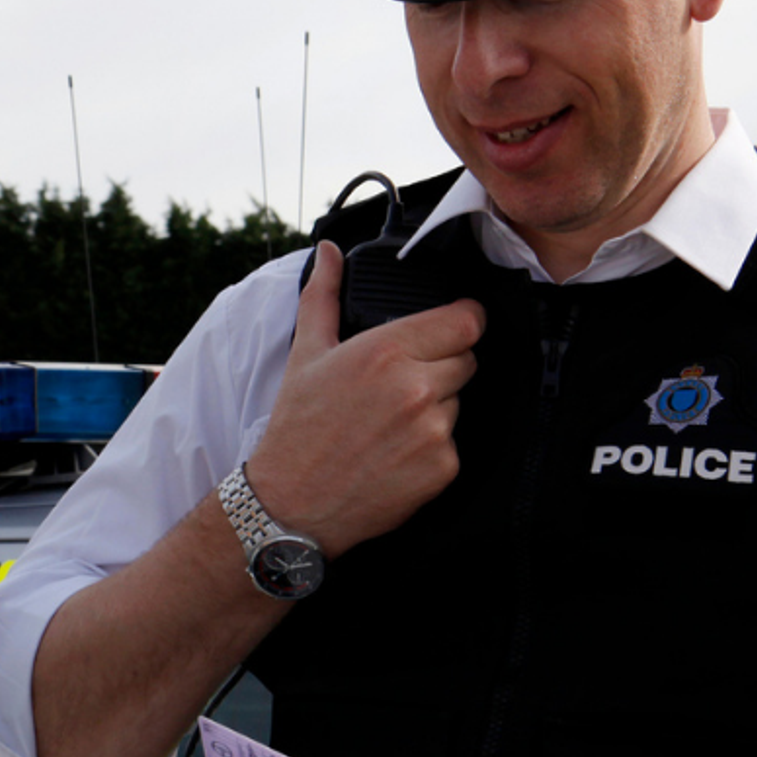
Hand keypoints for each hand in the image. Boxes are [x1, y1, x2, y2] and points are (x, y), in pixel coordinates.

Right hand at [245, 240, 484, 556]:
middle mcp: (416, 387)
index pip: (466, 320)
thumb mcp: (306, 356)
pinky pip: (453, 445)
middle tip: (397, 391)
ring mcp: (432, 430)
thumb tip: (329, 252)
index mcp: (386, 351)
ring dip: (435, 410)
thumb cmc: (295, 430)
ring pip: (459, 403)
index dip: (455, 326)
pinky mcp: (442, 468)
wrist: (288, 504)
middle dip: (440, 369)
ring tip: (388, 427)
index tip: (440, 336)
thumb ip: (324, 297)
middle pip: (467, 360)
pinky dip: (431, 451)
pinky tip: (394, 456)